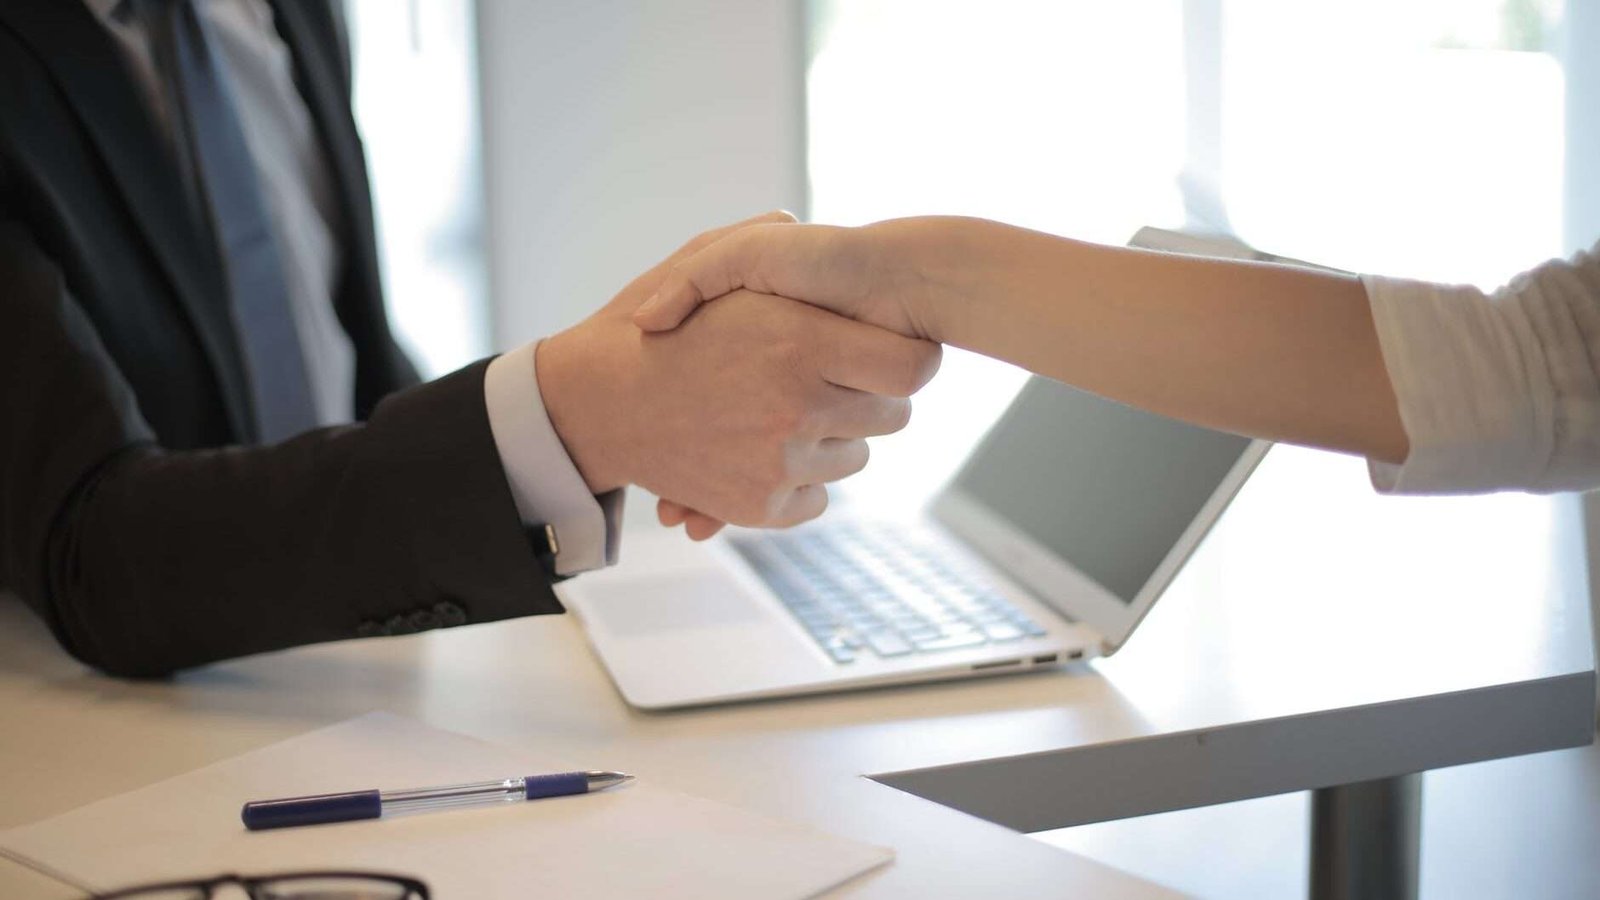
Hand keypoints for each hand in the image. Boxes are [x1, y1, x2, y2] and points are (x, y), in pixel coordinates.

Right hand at [536, 218, 941, 536]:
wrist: (594, 403)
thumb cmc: (649, 325)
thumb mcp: (702, 260)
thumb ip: (761, 238)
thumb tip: (798, 224)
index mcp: (800, 342)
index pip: (914, 367)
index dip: (909, 358)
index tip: (888, 351)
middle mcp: (798, 407)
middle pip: (892, 417)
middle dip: (868, 396)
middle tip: (832, 379)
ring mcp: (780, 463)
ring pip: (854, 458)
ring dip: (832, 438)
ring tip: (783, 411)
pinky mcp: (761, 507)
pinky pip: (817, 497)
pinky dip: (800, 480)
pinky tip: (766, 450)